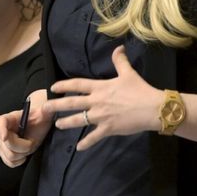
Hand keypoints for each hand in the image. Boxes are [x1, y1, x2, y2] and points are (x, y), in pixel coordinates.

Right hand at [0, 89, 48, 167]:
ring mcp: (1, 143)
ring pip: (9, 155)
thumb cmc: (39, 119)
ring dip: (23, 154)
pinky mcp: (4, 153)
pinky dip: (19, 161)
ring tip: (28, 146)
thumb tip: (47, 108)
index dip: (1, 130)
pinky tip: (24, 154)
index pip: (0, 122)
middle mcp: (2, 130)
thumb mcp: (44, 114)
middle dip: (23, 146)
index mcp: (10, 118)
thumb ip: (46, 110)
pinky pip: (9, 162)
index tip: (5, 137)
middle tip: (32, 142)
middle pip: (7, 144)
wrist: (37, 128)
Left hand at [46, 46, 162, 150]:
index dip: (64, 85)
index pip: (77, 85)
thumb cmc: (140, 90)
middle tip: (44, 109)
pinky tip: (78, 147)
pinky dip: (86, 143)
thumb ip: (120, 61)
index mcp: (100, 88)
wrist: (152, 108)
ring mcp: (100, 116)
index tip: (53, 87)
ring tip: (57, 125)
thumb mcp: (128, 73)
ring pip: (78, 120)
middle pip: (72, 103)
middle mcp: (96, 102)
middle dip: (56, 106)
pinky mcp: (108, 129)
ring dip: (66, 123)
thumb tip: (119, 48)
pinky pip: (94, 137)